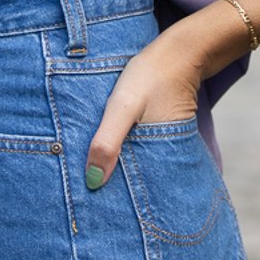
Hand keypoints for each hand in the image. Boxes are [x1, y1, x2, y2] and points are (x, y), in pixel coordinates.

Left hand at [85, 29, 202, 190]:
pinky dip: (120, 150)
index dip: (111, 199)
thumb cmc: (151, 76)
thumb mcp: (123, 107)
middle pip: (132, 181)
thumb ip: (108, 141)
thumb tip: (93, 181)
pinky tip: (104, 149)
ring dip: (114, 167)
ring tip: (85, 175)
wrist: (180, 51)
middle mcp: (160, 155)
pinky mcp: (156, 130)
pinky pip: (135, 148)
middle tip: (78, 196)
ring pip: (132, 164)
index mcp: (155, 157)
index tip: (87, 208)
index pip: (133, 193)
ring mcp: (158, 142)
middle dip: (110, 187)